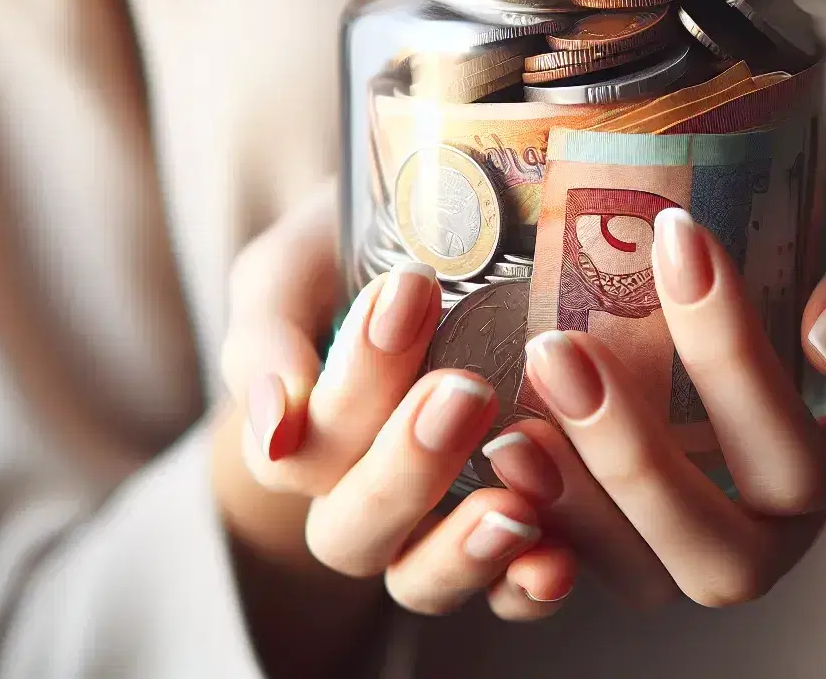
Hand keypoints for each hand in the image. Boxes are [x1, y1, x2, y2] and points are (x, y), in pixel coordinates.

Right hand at [214, 185, 576, 619]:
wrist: (475, 232)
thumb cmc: (367, 252)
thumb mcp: (301, 265)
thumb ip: (269, 333)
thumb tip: (278, 422)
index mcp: (300, 439)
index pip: (298, 452)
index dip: (349, 388)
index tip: (408, 293)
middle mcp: (359, 498)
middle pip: (353, 529)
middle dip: (405, 466)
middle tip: (464, 391)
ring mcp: (433, 528)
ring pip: (419, 581)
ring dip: (460, 553)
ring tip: (510, 511)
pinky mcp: (511, 540)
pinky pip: (507, 594)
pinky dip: (526, 587)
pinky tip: (556, 559)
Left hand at [477, 129, 825, 607]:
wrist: (823, 209)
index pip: (816, 456)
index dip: (735, 366)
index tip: (675, 238)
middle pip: (739, 557)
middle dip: (639, 464)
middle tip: (560, 351)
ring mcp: (755, 519)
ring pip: (667, 578)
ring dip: (583, 504)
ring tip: (516, 424)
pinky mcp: (678, 516)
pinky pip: (617, 560)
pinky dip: (560, 518)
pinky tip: (510, 450)